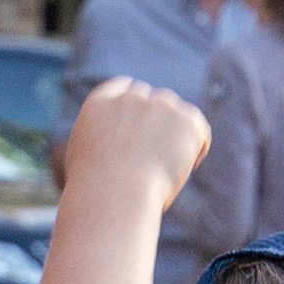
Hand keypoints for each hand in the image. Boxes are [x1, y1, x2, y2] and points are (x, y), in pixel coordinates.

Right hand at [63, 76, 208, 205]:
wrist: (115, 195)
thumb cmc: (96, 192)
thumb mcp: (83, 161)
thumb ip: (99, 141)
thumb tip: (115, 146)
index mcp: (100, 103)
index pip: (124, 87)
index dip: (138, 103)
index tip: (144, 119)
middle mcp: (131, 97)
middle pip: (154, 99)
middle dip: (160, 121)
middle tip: (161, 155)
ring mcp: (160, 105)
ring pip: (176, 114)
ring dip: (177, 135)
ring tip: (168, 169)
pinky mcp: (186, 119)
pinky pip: (199, 130)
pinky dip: (197, 147)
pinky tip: (189, 167)